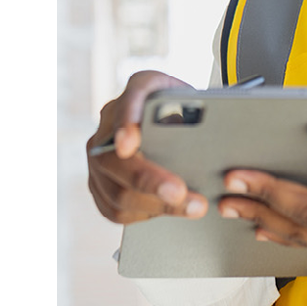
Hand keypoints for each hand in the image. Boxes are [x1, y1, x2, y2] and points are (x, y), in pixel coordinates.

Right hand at [86, 70, 207, 223]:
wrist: (172, 120)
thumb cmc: (186, 109)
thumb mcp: (196, 97)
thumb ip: (198, 106)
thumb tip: (206, 133)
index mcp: (137, 91)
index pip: (130, 100)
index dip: (125, 123)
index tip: (129, 145)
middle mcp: (110, 123)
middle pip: (115, 159)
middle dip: (149, 180)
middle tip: (180, 192)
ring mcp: (100, 157)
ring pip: (117, 191)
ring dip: (155, 204)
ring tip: (192, 207)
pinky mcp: (100, 184)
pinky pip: (114, 209)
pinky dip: (144, 214)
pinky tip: (169, 210)